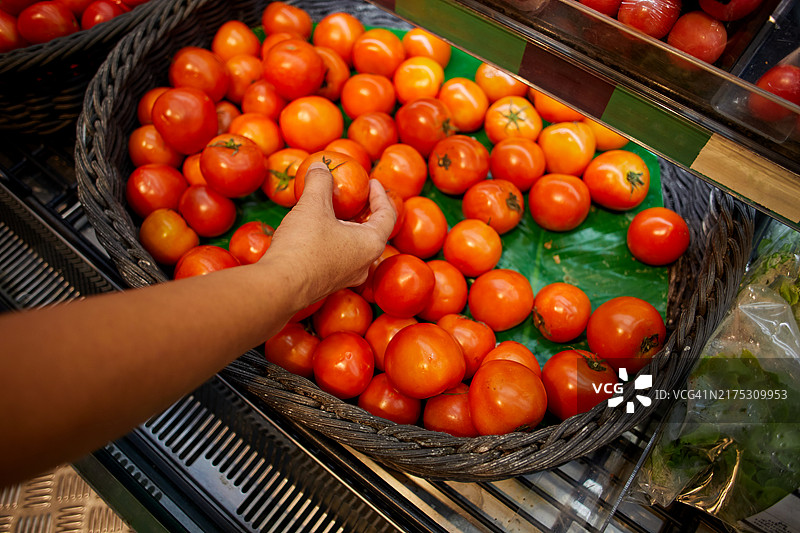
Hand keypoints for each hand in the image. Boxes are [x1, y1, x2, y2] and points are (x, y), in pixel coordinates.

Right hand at [263, 162, 395, 305]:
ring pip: (355, 247)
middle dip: (363, 212)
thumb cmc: (304, 245)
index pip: (387, 215)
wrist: (280, 286)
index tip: (371, 182)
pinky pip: (339, 258)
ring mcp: (347, 277)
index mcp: (371, 244)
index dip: (381, 195)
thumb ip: (320, 182)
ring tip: (333, 212)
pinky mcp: (329, 284)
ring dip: (347, 228)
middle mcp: (365, 264)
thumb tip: (320, 167)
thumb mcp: (313, 205)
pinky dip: (334, 242)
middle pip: (372, 232)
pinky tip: (316, 232)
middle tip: (353, 196)